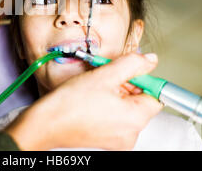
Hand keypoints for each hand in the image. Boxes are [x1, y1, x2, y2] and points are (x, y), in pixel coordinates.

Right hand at [6, 53, 162, 149]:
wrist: (46, 124)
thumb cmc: (70, 104)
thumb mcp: (105, 74)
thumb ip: (132, 64)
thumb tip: (149, 60)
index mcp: (135, 119)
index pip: (156, 95)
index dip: (143, 79)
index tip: (130, 71)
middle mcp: (131, 134)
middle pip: (141, 102)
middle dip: (127, 85)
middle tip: (108, 77)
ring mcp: (119, 140)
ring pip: (128, 109)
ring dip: (117, 95)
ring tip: (97, 89)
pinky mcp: (108, 141)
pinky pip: (117, 119)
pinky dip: (109, 106)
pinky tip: (94, 99)